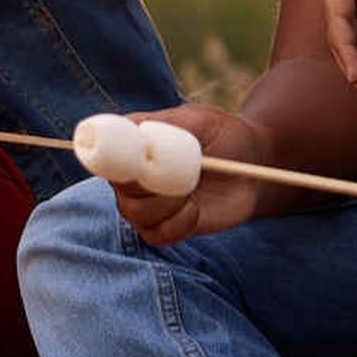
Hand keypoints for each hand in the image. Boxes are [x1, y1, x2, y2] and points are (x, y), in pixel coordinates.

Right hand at [112, 103, 269, 247]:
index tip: (143, 160)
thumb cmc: (225, 138)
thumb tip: (133, 128)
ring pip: (135, 212)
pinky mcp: (161, 228)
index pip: (104, 149)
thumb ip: (169, 124)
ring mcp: (144, 203)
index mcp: (133, 141)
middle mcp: (131, 174)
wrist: (252, 171)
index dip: (116, 158)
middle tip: (183, 173)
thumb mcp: (203, 122)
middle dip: (151, 183)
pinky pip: (156, 234)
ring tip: (193, 190)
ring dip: (169, 203)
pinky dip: (179, 224)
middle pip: (119, 186)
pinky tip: (196, 210)